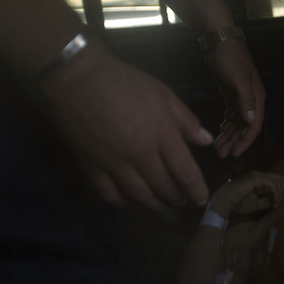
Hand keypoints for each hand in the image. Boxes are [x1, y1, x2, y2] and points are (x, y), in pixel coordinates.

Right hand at [42, 43, 212, 208]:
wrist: (76, 78)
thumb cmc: (124, 82)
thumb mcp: (163, 94)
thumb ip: (187, 120)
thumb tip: (207, 141)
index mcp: (162, 134)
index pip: (186, 173)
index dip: (197, 191)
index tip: (202, 200)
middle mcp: (140, 154)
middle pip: (165, 189)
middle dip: (178, 199)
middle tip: (183, 200)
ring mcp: (113, 163)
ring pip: (140, 197)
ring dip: (155, 205)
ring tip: (162, 204)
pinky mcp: (91, 167)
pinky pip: (111, 196)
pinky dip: (125, 203)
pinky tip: (132, 200)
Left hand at [205, 38, 265, 157]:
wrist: (220, 40)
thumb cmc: (230, 58)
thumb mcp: (238, 79)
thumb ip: (246, 100)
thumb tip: (252, 121)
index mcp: (256, 98)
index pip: (254, 125)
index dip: (245, 141)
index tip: (236, 154)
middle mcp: (251, 100)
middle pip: (244, 127)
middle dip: (234, 142)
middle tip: (221, 155)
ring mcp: (241, 97)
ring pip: (237, 122)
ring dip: (229, 135)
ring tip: (218, 148)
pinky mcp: (231, 93)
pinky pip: (231, 114)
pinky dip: (226, 124)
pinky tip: (220, 131)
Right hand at [210, 171, 283, 216]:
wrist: (225, 203)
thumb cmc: (238, 204)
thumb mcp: (257, 204)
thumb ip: (267, 200)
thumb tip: (276, 200)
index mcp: (258, 180)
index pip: (275, 177)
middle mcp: (258, 175)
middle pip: (279, 178)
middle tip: (278, 203)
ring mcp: (257, 175)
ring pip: (277, 181)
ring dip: (280, 194)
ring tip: (275, 204)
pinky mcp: (256, 178)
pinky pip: (272, 184)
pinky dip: (276, 193)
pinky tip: (274, 201)